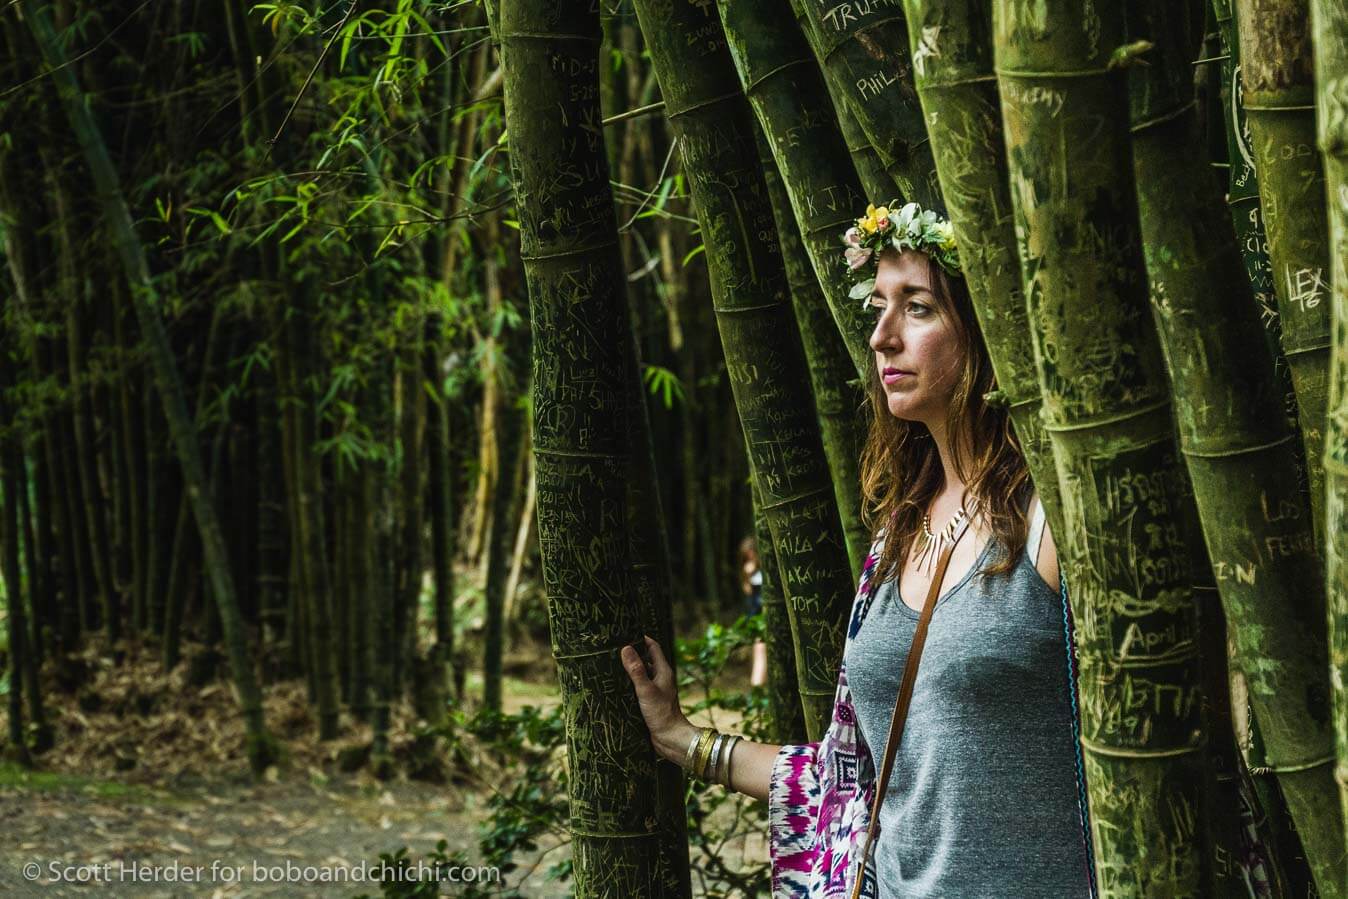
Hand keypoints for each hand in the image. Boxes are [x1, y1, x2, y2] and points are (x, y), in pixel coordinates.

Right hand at [621, 635, 694, 762]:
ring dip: (629, 670)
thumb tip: (626, 648)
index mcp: (663, 671)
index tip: (626, 632)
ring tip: (610, 664)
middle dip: (632, 653)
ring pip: (641, 674)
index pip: (653, 647)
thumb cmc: (661, 713)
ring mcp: (655, 690)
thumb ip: (636, 670)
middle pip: (646, 660)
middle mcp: (660, 678)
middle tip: (613, 648)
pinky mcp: (649, 702)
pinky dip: (629, 684)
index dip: (641, 638)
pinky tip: (616, 686)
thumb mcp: (646, 689)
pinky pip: (638, 687)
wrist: (669, 739)